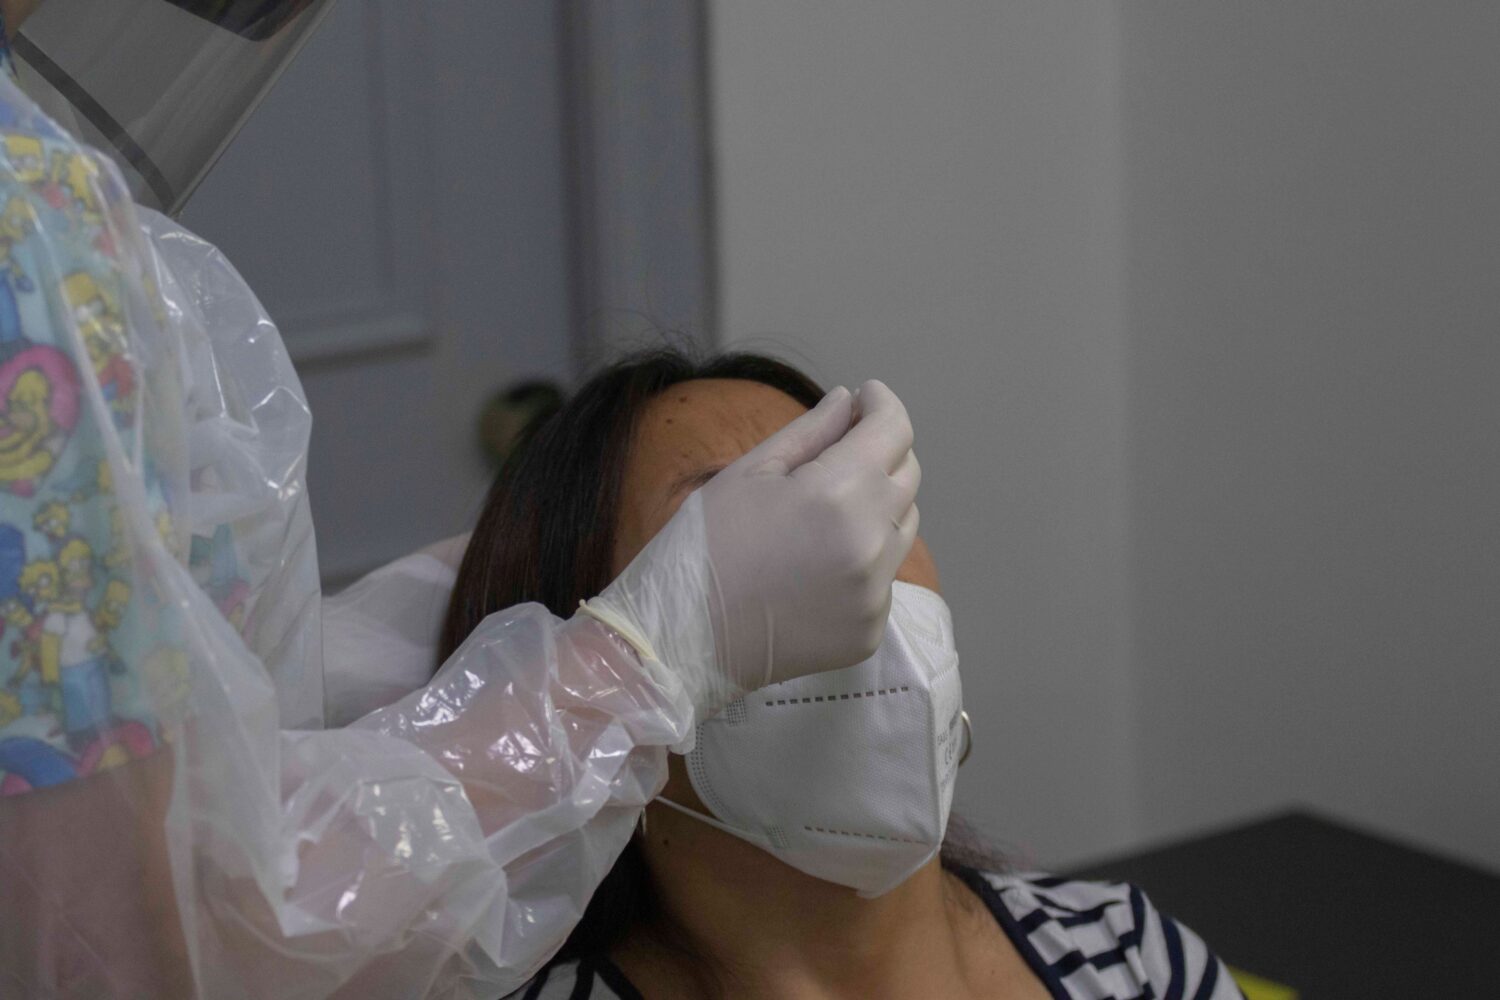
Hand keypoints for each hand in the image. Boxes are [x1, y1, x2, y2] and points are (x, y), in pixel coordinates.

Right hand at [583, 381, 919, 716]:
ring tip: (824, 512)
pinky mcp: (870, 629)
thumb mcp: (749, 473)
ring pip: (903, 526)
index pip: (894, 430)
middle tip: (842, 449)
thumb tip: (850, 400)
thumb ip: (810, 431)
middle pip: (907, 476)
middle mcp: (871, 544)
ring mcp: (875, 593)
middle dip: (880, 452)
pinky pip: (884, 576)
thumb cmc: (704, 548)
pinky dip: (864, 559)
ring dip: (877, 505)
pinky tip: (816, 562)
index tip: (865, 397)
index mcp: (839, 494)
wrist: (683, 640)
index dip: (882, 404)